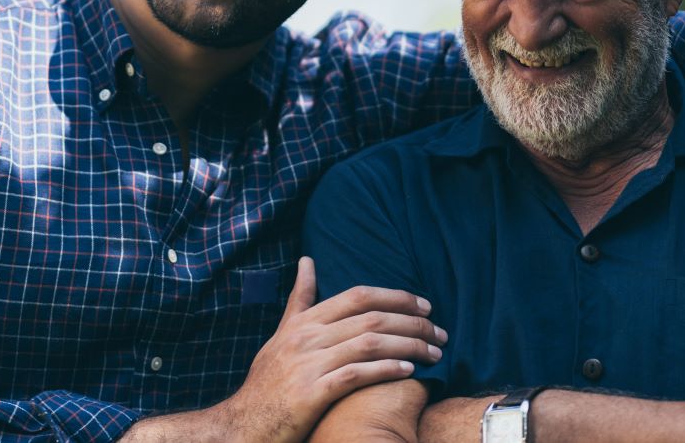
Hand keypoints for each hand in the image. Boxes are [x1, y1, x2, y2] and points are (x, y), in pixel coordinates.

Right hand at [215, 257, 443, 442]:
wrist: (244, 423)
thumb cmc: (267, 381)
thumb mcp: (281, 335)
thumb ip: (300, 300)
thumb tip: (308, 261)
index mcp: (302, 321)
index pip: (357, 296)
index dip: (395, 296)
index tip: (424, 304)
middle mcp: (306, 337)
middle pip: (370, 317)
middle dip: (412, 321)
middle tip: (439, 331)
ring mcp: (308, 364)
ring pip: (369, 343)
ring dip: (409, 345)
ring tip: (435, 352)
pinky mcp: (312, 394)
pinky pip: (356, 375)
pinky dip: (386, 370)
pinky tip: (409, 371)